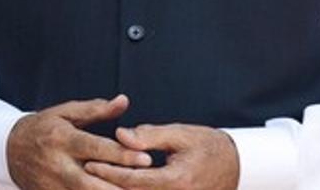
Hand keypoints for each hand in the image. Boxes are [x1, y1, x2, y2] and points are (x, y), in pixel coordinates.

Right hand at [6, 94, 151, 189]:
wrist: (9, 150)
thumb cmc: (43, 128)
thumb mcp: (65, 113)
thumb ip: (95, 109)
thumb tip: (124, 101)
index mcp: (63, 139)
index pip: (97, 149)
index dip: (123, 155)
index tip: (147, 158)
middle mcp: (58, 165)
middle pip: (94, 183)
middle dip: (122, 185)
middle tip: (149, 183)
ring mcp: (54, 185)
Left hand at [84, 124, 238, 189]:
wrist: (238, 166)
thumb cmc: (209, 146)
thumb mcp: (180, 134)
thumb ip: (150, 135)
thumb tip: (120, 134)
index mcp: (178, 180)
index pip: (135, 179)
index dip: (110, 172)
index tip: (89, 163)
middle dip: (107, 186)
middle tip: (81, 175)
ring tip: (91, 182)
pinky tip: (115, 186)